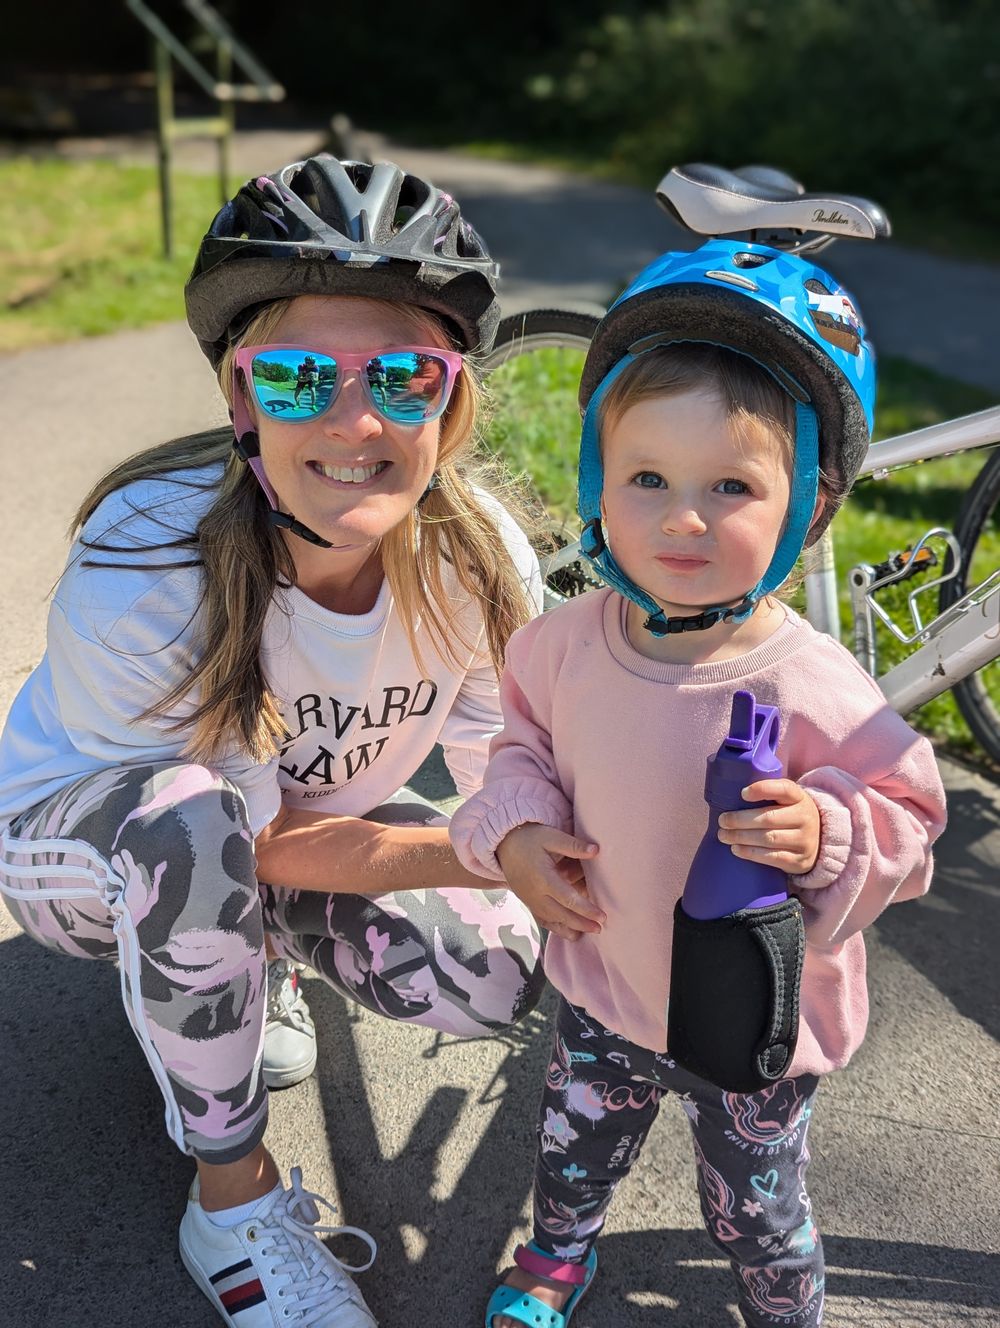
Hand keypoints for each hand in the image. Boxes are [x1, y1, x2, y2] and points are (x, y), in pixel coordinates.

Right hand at [496, 824, 602, 940]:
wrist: (503, 844)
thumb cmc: (529, 838)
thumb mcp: (551, 837)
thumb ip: (573, 846)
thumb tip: (596, 850)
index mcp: (543, 878)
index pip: (568, 899)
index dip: (586, 909)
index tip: (602, 916)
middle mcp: (535, 893)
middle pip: (561, 914)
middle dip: (581, 923)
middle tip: (600, 928)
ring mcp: (530, 900)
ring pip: (552, 920)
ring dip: (571, 928)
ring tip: (589, 932)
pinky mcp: (528, 902)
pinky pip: (542, 920)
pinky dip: (557, 929)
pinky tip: (571, 933)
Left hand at [716, 779, 820, 876]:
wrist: (817, 841)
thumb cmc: (788, 815)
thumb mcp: (785, 800)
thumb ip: (766, 794)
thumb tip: (728, 792)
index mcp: (799, 797)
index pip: (784, 789)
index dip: (762, 789)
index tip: (742, 794)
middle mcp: (805, 817)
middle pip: (769, 818)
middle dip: (740, 820)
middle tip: (722, 821)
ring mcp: (804, 840)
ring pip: (768, 838)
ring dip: (741, 837)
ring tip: (724, 836)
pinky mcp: (799, 861)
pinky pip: (772, 857)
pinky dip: (751, 853)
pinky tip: (736, 849)